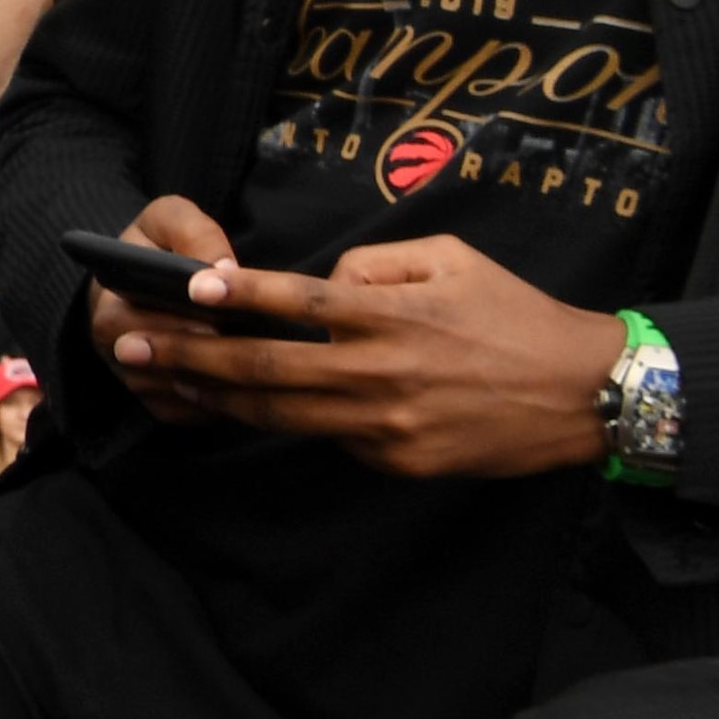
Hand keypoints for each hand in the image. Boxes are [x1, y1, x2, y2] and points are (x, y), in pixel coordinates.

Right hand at [85, 194, 243, 423]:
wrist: (146, 281)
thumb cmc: (159, 247)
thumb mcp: (169, 220)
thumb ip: (193, 232)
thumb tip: (224, 267)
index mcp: (106, 299)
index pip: (121, 320)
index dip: (170, 323)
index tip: (214, 319)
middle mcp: (111, 345)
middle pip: (142, 365)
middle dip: (193, 357)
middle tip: (237, 346)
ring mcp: (132, 378)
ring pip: (167, 393)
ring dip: (210, 382)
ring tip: (254, 367)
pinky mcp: (156, 403)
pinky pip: (184, 414)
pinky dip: (215, 405)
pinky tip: (247, 385)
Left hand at [108, 232, 622, 478]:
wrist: (585, 392)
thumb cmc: (514, 313)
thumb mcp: (450, 258)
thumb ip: (374, 265)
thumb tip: (321, 282)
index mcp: (390, 314)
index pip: (291, 302)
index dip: (232, 296)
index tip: (184, 288)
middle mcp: (381, 371)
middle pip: (263, 369)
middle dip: (189, 359)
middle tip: (132, 347)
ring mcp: (389, 424)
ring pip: (282, 415)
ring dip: (218, 400)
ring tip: (169, 384)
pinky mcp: (401, 460)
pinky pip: (332, 438)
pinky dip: (291, 422)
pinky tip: (250, 409)